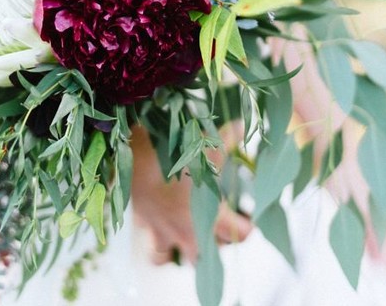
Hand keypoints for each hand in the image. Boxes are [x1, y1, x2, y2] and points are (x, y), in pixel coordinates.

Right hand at [130, 126, 252, 264]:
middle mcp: (191, 233)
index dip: (247, 226)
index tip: (247, 217)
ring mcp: (168, 235)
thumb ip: (229, 137)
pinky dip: (162, 251)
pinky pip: (156, 254)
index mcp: (213, 217)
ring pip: (184, 261)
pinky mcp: (147, 229)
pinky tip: (166, 237)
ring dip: (191, 252)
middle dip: (218, 244)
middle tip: (219, 226)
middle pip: (213, 254)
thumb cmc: (177, 154)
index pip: (242, 234)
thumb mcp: (208, 145)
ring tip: (194, 237)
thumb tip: (242, 124)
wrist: (137, 158)